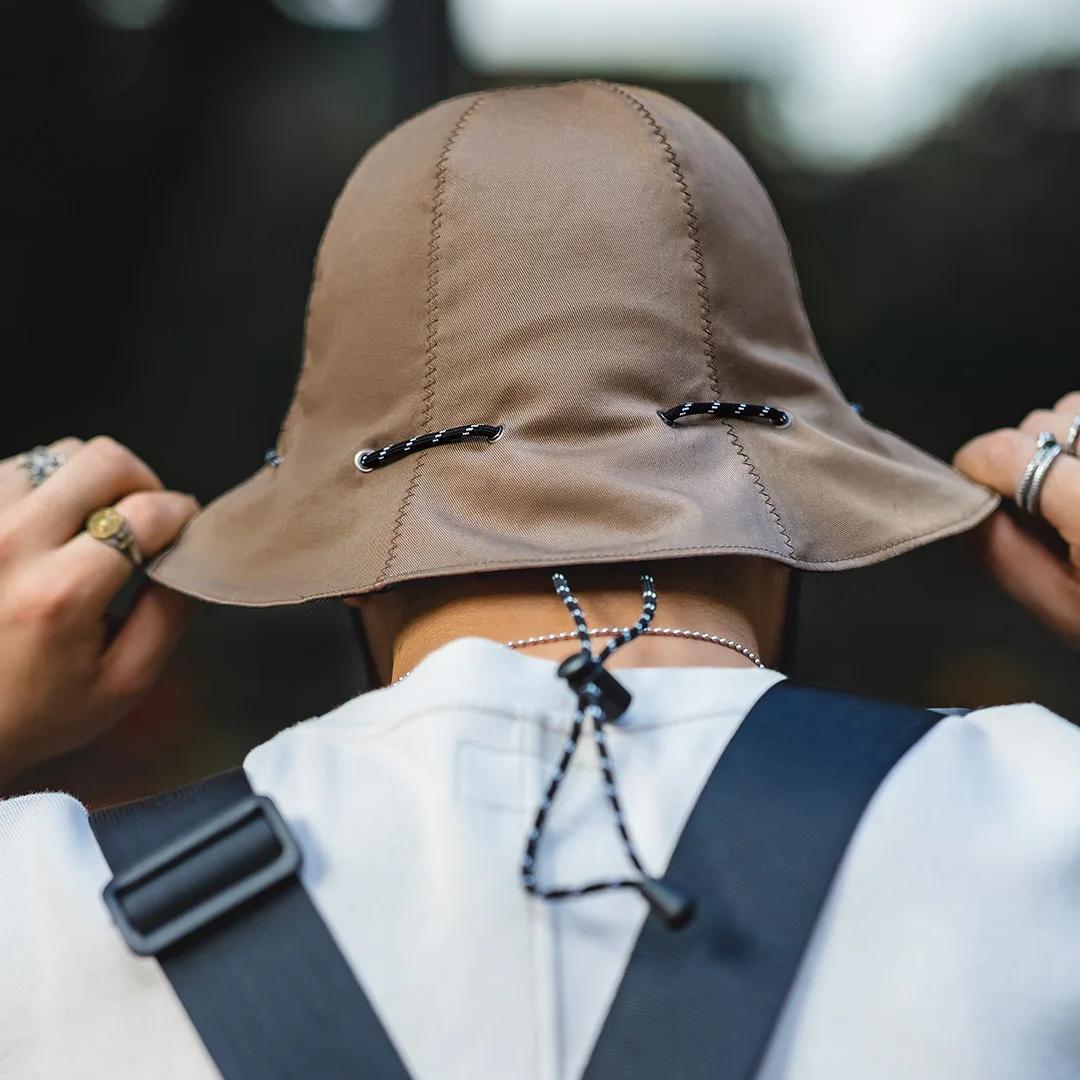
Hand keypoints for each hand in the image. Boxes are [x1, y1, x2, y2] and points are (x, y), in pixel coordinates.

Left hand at [0, 437, 197, 783]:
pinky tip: (48, 529)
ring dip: (88, 483)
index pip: (148, 512)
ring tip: (91, 524)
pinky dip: (45, 489)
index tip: (186, 527)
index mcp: (61, 592)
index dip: (183, 513)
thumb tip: (188, 558)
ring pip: (58, 454)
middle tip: (145, 518)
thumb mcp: (123, 683)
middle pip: (103, 460)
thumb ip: (168, 617)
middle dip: (142, 482)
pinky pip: (16, 470)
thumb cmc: (31, 712)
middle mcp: (10, 544)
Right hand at [954, 392, 1079, 646]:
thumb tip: (966, 507)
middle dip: (1024, 457)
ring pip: (1077, 408)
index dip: (975, 466)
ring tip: (1076, 488)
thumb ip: (1002, 553)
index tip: (968, 483)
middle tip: (1038, 505)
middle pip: (1044, 423)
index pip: (1008, 452)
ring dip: (1064, 439)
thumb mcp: (1062, 606)